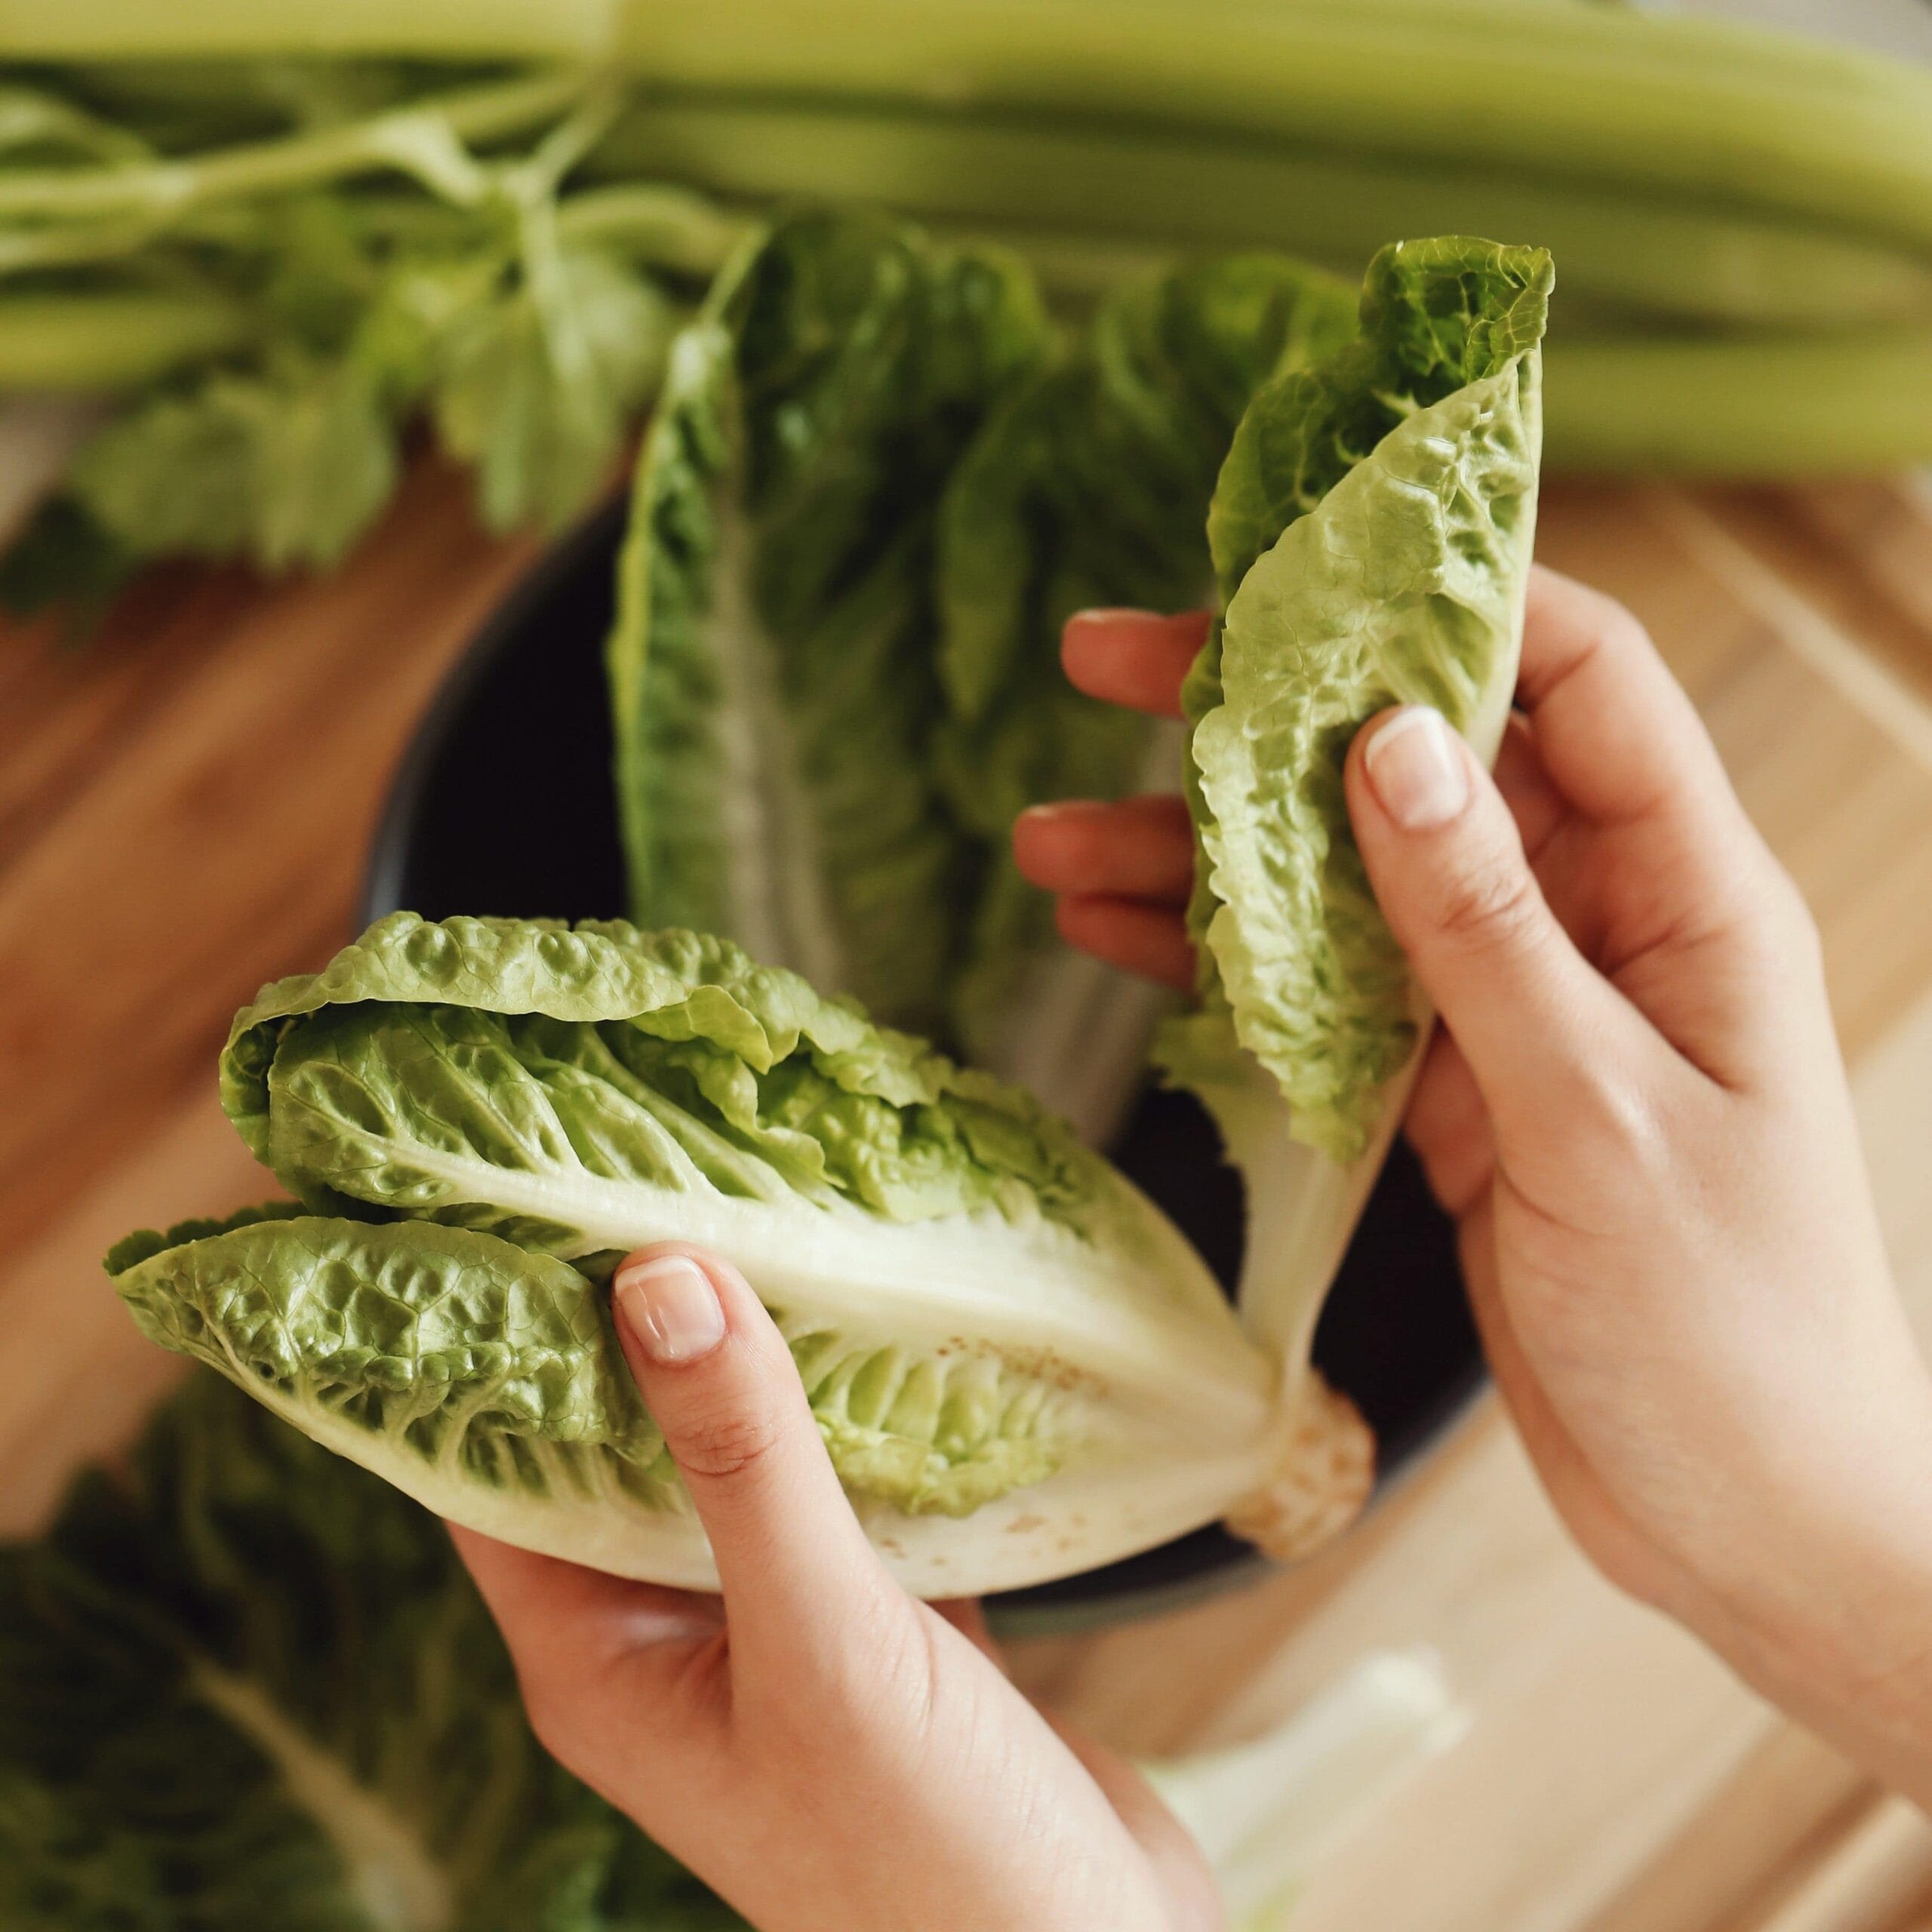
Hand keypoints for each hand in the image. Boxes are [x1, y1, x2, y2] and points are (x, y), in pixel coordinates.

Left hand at [453, 1243, 1218, 1931]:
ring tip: (773, 1207)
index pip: (494, 1471)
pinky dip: (872, 1412)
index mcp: (601, 1662)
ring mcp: (785, 1627)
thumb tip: (653, 1277)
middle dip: (640, 1322)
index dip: (489, 1341)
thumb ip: (744, 1465)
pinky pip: (856, 1488)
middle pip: (625, 1445)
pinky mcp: (888, 1622)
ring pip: (748, 1458)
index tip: (504, 1204)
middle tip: (654, 1167)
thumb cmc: (927, 1866)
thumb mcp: (824, 1651)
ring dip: (763, 1357)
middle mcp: (675, 1638)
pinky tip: (902, 1319)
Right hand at [1015, 573, 1931, 1800]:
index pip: (1580, 677)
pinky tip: (1115, 939)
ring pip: (1343, 888)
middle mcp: (1596, 923)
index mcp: (1686, 894)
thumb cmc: (1729, 1326)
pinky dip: (1224, 970)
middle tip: (1107, 665)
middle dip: (1266, 717)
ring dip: (1203, 860)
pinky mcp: (1450, 1091)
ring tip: (1053, 841)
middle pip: (1420, 766)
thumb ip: (1487, 933)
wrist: (1741, 1522)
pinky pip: (1325, 998)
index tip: (1303, 563)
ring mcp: (1511, 1006)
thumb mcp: (1601, 1118)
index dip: (1452, 595)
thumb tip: (1394, 744)